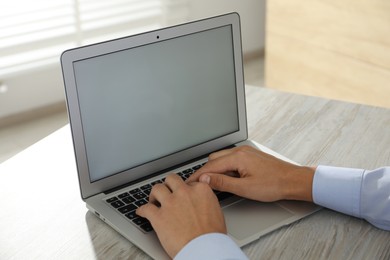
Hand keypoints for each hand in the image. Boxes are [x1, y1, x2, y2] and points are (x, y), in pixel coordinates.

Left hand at [136, 174, 225, 257]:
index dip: (185, 189)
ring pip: (157, 188)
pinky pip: (145, 208)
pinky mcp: (158, 216)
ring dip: (154, 194)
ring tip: (154, 200)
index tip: (182, 194)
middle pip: (172, 179)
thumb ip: (206, 200)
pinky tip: (141, 212)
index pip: (189, 182)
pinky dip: (142, 210)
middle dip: (168, 185)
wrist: (205, 249)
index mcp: (201, 190)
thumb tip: (201, 200)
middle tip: (167, 192)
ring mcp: (170, 203)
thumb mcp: (217, 211)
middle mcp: (184, 193)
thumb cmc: (212, 236)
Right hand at [187, 145, 314, 201]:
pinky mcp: (250, 156)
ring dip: (215, 169)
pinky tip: (227, 177)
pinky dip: (224, 167)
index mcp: (238, 157)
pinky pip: (231, 158)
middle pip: (214, 159)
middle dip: (205, 171)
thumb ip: (222, 182)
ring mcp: (246, 152)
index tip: (189, 182)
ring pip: (222, 158)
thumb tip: (205, 179)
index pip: (210, 165)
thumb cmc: (274, 185)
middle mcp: (240, 151)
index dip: (198, 175)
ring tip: (213, 183)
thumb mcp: (245, 188)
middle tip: (199, 185)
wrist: (293, 181)